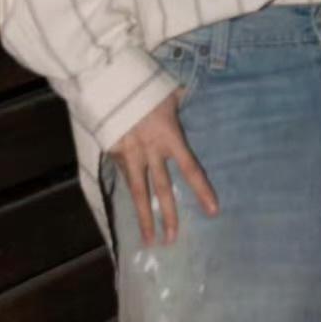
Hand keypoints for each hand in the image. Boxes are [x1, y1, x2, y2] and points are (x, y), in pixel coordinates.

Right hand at [108, 87, 218, 245]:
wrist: (108, 80)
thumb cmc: (143, 84)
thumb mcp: (166, 91)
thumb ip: (177, 100)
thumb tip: (186, 93)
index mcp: (169, 136)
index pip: (190, 168)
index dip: (202, 190)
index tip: (212, 210)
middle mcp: (151, 150)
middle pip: (163, 188)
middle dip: (169, 215)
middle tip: (173, 239)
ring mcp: (131, 154)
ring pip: (139, 192)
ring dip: (145, 218)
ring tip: (150, 241)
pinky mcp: (113, 153)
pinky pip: (125, 176)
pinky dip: (129, 191)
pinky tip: (134, 205)